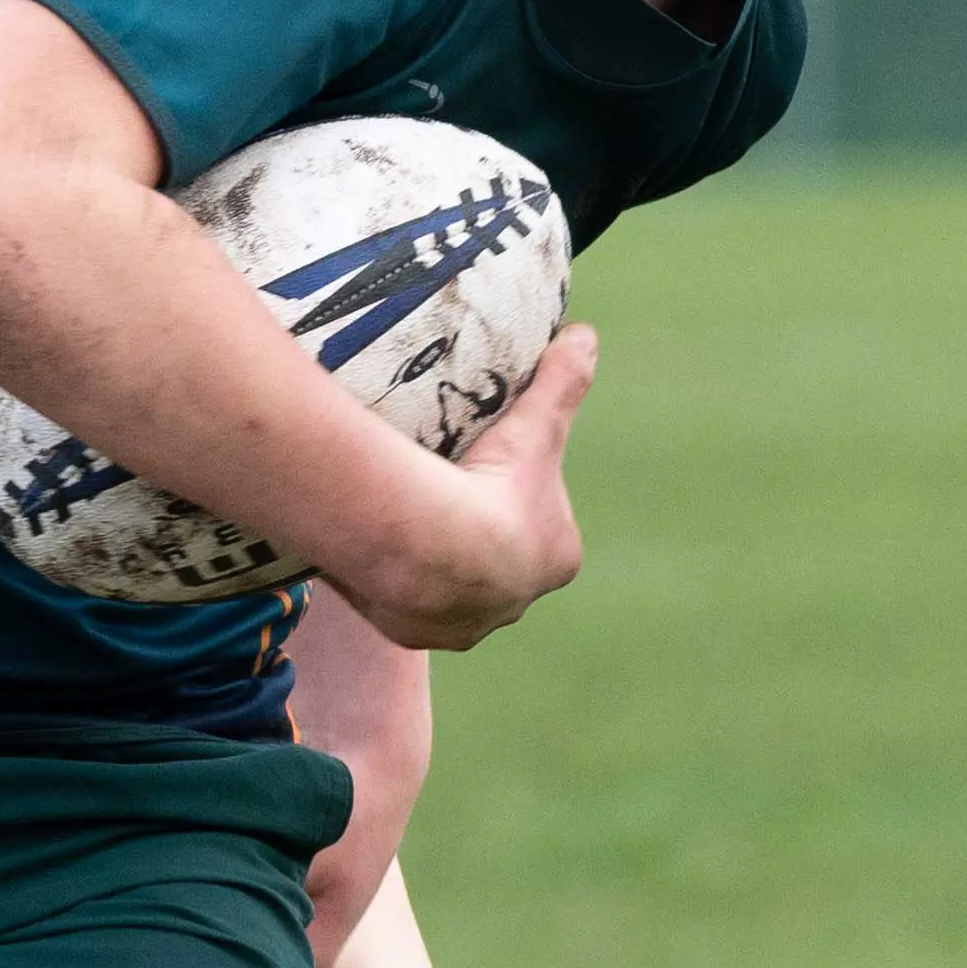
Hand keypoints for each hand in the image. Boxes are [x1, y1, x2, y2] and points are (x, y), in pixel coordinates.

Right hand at [348, 326, 595, 651]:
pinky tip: (379, 555)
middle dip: (475, 538)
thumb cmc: (491, 489)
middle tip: (442, 496)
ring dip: (434, 566)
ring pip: (451, 591)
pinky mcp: (415, 633)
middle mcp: (515, 603)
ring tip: (405, 528)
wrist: (428, 552)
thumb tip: (587, 334)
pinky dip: (395, 585)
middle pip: (498, 565)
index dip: (518, 498)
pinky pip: (405, 607)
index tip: (488, 473)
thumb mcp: (535, 427)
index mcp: (555, 560)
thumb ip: (563, 381)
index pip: (543, 527)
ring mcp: (464, 624)